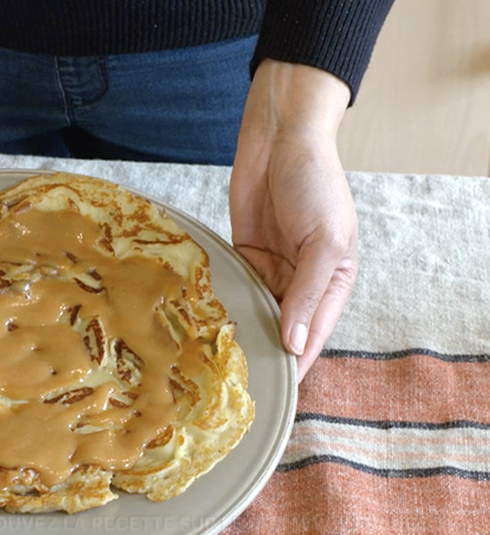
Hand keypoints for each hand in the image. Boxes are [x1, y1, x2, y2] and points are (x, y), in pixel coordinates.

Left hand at [229, 60, 357, 380]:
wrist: (281, 140)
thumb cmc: (316, 185)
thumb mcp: (324, 242)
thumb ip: (307, 293)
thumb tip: (294, 342)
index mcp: (329, 283)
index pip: (312, 334)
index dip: (295, 363)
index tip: (276, 393)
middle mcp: (299, 281)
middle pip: (281, 328)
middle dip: (263, 351)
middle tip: (236, 384)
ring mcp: (270, 269)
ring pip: (255, 311)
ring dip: (240, 331)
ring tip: (216, 362)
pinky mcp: (243, 255)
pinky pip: (234, 287)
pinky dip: (222, 304)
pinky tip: (205, 324)